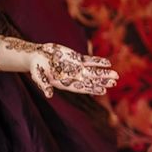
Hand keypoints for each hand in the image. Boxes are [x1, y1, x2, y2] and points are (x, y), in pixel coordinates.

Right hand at [3, 37, 117, 97]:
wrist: (37, 56)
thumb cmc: (35, 68)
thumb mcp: (38, 76)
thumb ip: (44, 85)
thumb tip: (48, 95)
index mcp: (65, 83)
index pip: (82, 87)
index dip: (92, 89)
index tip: (103, 91)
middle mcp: (73, 77)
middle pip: (91, 80)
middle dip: (102, 81)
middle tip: (115, 82)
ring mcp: (76, 68)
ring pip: (93, 71)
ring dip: (104, 73)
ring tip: (116, 75)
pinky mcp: (76, 59)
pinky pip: (90, 61)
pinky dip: (98, 62)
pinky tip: (107, 63)